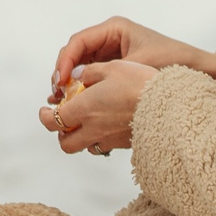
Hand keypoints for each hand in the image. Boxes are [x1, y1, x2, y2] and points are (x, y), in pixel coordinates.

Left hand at [38, 59, 157, 155]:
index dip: (45, 116)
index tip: (45, 110)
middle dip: (61, 134)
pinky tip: (108, 126)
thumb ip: (90, 72)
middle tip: (63, 122)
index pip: (53, 120)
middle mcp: (93, 128)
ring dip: (81, 138)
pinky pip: (105, 146)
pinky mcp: (125, 144)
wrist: (170, 106)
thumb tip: (76, 75)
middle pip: (66, 144)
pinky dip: (100, 139)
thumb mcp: (113, 68)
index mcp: (85, 109)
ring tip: (87, 123)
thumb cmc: (140, 84)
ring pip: (85, 147)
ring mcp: (110, 139)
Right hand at [47, 16, 215, 98]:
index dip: (65, 60)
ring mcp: (110, 55)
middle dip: (63, 74)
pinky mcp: (114, 70)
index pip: (79, 42)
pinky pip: (91, 78)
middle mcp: (109, 39)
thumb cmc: (174, 62)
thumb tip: (77, 84)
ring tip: (59, 102)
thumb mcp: (138, 65)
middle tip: (56, 94)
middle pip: (75, 55)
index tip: (61, 80)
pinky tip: (74, 104)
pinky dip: (81, 90)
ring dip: (69, 84)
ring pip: (80, 68)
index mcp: (114, 29)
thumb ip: (107, 72)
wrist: (198, 72)